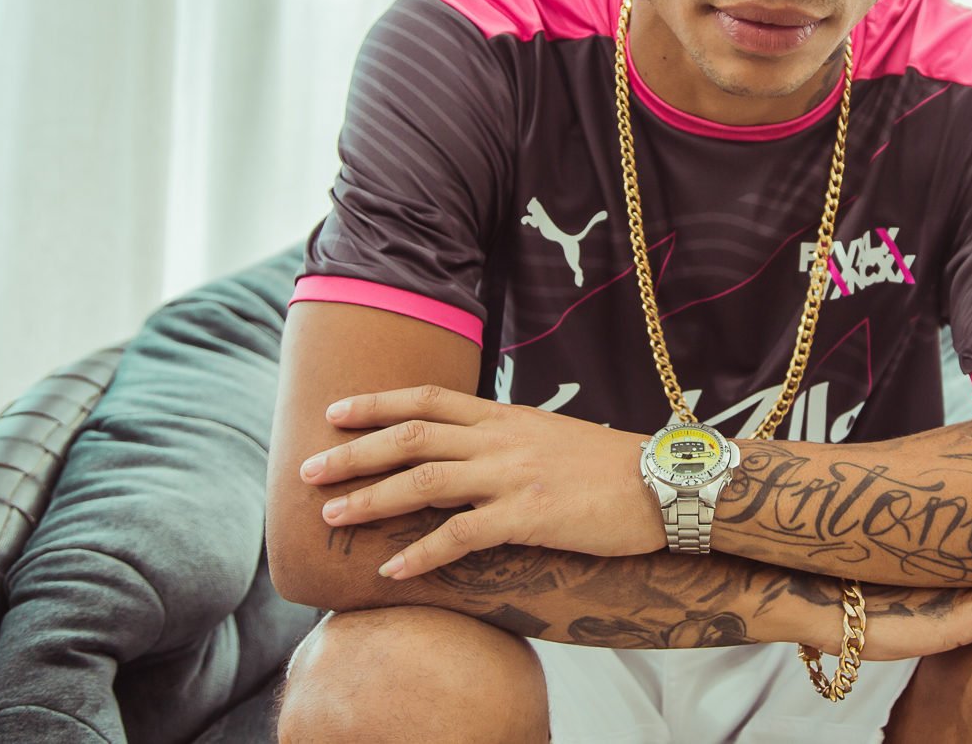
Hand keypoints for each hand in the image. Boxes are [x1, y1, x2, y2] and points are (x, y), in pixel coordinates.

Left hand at [297, 384, 663, 578]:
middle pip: (412, 435)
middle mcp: (501, 439)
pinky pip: (462, 534)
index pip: (428, 400)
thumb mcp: (549, 438)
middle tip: (308, 467)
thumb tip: (457, 458)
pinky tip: (393, 570)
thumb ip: (502, 443)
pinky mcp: (529, 515)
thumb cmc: (609, 468)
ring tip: (333, 513)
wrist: (663, 482)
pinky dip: (422, 552)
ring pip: (425, 479)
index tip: (334, 411)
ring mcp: (513, 475)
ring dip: (372, 497)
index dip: (376, 403)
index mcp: (505, 417)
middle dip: (354, 451)